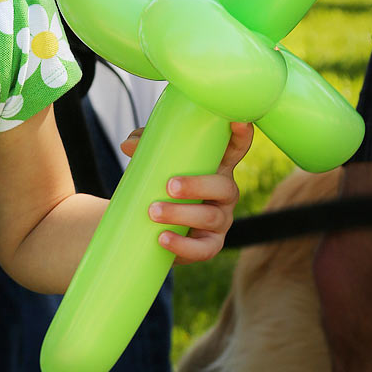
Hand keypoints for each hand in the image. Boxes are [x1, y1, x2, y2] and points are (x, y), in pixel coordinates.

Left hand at [121, 121, 252, 263]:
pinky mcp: (209, 245)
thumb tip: (129, 145)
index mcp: (217, 167)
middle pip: (224, 187)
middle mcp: (225, 193)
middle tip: (168, 186)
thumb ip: (145, 147)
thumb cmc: (161, 183)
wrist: (150, 225)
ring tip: (153, 212)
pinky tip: (163, 238)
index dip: (242, 135)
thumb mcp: (155, 162)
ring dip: (182, 214)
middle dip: (198, 186)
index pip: (236, 149)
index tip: (237, 122)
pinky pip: (203, 249)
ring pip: (211, 217)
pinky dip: (182, 245)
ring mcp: (221, 220)